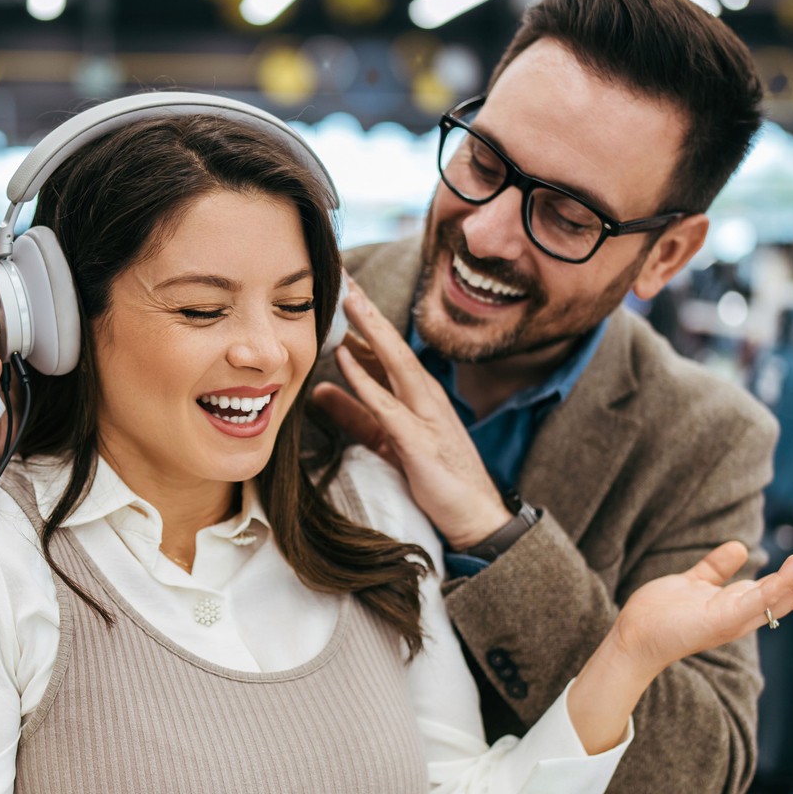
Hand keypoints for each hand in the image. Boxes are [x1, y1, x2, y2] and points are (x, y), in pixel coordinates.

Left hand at [310, 283, 510, 548]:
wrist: (474, 517)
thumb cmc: (435, 477)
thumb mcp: (385, 439)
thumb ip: (353, 413)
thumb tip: (319, 390)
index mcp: (417, 394)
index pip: (387, 349)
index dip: (364, 320)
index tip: (342, 289)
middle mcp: (424, 395)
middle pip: (392, 345)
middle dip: (368, 311)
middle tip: (344, 276)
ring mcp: (425, 415)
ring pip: (394, 363)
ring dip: (369, 331)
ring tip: (347, 301)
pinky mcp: (418, 441)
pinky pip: (386, 405)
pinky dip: (365, 380)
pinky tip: (346, 359)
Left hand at [608, 542, 792, 683]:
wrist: (633, 638)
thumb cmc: (662, 615)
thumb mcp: (695, 583)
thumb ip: (717, 568)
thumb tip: (741, 547)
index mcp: (743, 604)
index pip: (788, 586)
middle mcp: (747, 614)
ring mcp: (737, 619)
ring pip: (785, 596)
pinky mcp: (722, 621)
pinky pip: (758, 601)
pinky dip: (781, 585)